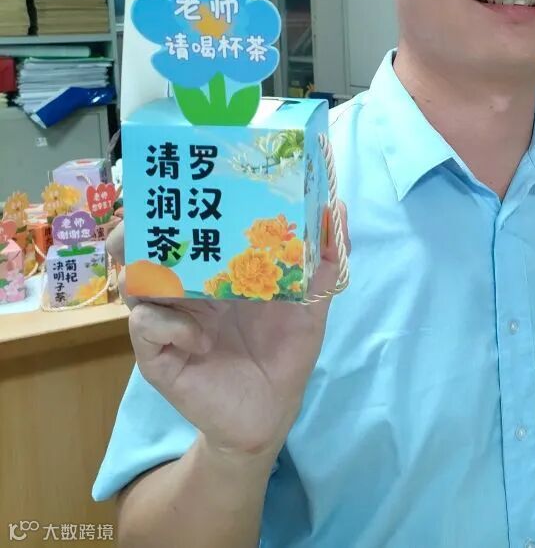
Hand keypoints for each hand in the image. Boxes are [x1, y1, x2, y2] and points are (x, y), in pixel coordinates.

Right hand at [107, 203, 349, 460]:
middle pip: (149, 251)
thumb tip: (338, 209)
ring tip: (157, 266)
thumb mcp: (311, 304)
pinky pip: (148, 328)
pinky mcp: (160, 356)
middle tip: (140, 218)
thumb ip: (325, 261)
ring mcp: (170, 321)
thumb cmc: (285, 353)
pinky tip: (202, 338)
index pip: (190, 231)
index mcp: (217, 272)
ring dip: (141, 271)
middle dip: (139, 230)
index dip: (177, 206)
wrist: (271, 413)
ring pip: (136, 286)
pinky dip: (170, 325)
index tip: (179, 182)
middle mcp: (187, 291)